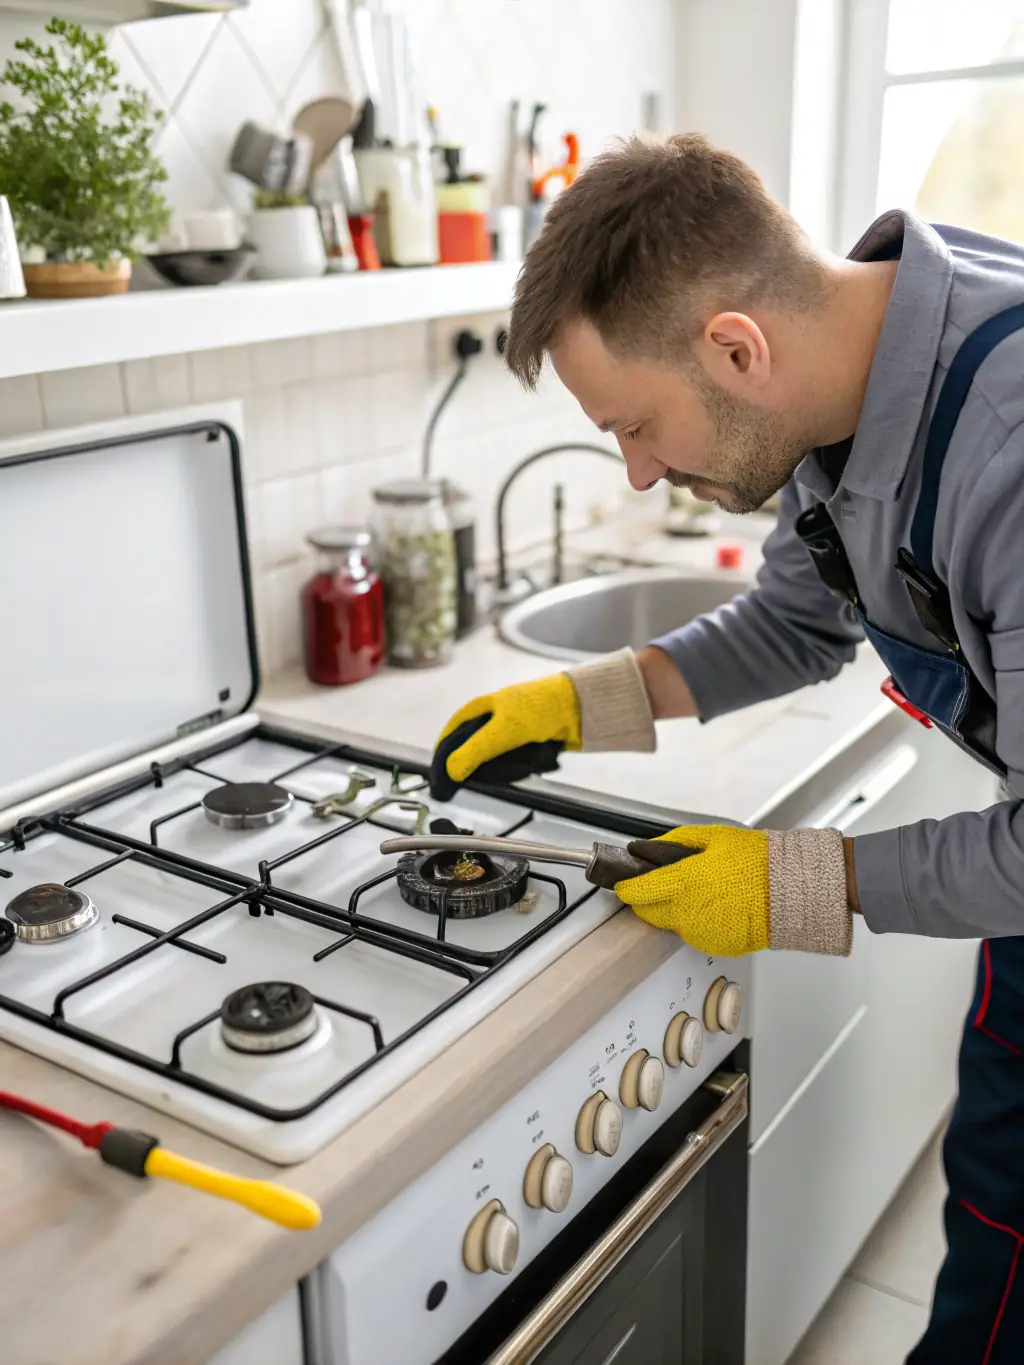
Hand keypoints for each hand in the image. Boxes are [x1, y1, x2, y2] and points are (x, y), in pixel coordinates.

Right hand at [431, 674, 580, 799]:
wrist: (579, 707)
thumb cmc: (538, 710)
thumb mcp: (502, 731)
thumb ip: (474, 751)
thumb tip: (450, 772)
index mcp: (479, 708)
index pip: (451, 735)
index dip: (444, 757)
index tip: (441, 780)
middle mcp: (491, 719)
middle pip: (474, 751)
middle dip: (485, 766)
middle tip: (492, 776)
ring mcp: (509, 731)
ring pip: (495, 759)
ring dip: (508, 766)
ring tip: (525, 763)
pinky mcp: (526, 742)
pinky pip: (515, 761)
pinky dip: (522, 764)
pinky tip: (534, 762)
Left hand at [616, 825, 852, 957]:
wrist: (789, 891)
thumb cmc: (756, 861)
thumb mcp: (713, 837)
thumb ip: (675, 842)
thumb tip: (649, 848)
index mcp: (684, 882)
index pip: (638, 891)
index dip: (627, 887)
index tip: (623, 884)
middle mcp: (687, 912)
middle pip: (647, 913)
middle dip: (647, 901)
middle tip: (659, 887)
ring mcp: (700, 932)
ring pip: (671, 925)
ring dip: (674, 912)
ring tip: (698, 894)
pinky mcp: (714, 946)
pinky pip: (694, 934)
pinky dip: (696, 923)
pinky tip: (714, 908)